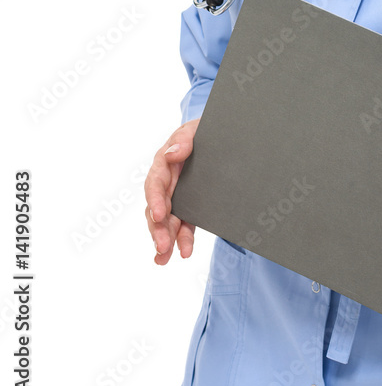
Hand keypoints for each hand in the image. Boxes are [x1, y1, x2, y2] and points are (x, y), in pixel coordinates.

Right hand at [144, 118, 199, 264]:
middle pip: (156, 207)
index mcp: (165, 162)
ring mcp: (176, 195)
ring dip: (164, 239)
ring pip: (165, 221)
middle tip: (162, 245)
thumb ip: (184, 138)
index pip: (156, 183)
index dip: (155, 199)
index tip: (158, 214)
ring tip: (164, 257)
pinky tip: (183, 253)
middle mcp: (167, 181)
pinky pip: (183, 225)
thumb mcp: (197, 128)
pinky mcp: (189, 206)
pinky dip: (182, 239)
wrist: (221, 136)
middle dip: (158, 228)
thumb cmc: (206, 130)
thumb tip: (171, 154)